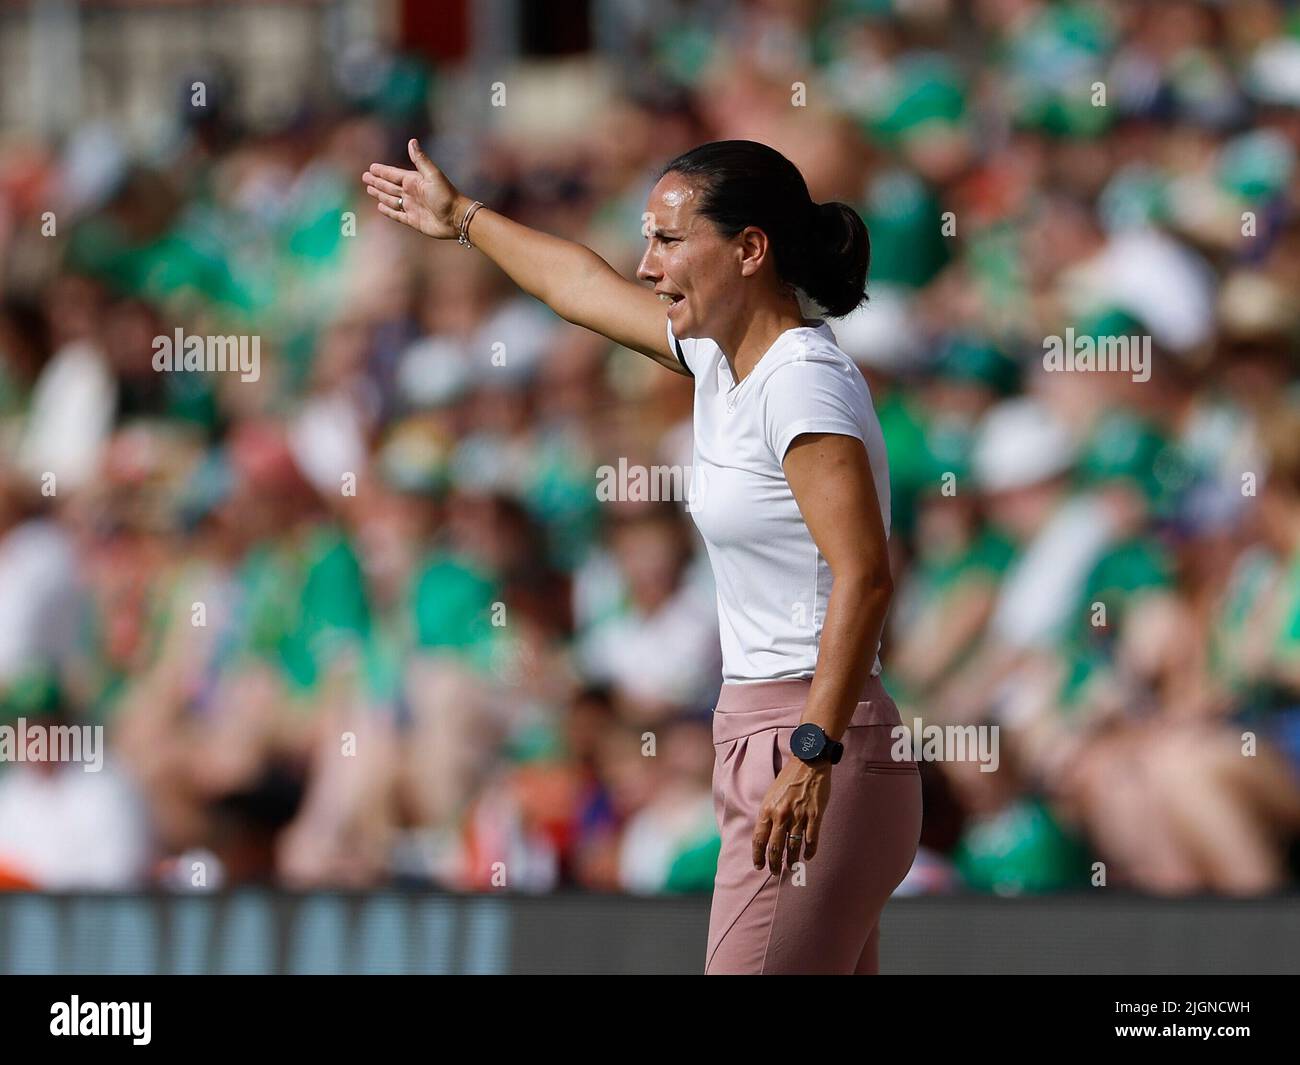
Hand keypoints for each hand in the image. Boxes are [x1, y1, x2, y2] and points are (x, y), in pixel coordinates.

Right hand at [362, 138, 467, 239]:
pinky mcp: (413, 220)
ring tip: (369, 190)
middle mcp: (411, 193)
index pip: (393, 174)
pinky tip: (380, 206)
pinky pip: (397, 214)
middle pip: (389, 186)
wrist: (456, 218)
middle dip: (377, 182)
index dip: (382, 171)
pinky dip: (388, 210)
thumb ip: (420, 160)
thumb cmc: (446, 195)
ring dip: (380, 194)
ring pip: (391, 199)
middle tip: (365, 177)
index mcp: (414, 181)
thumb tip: (412, 141)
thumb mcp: (432, 175)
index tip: (371, 167)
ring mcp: (411, 207)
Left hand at [752, 754, 832, 875]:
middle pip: (775, 848)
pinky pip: (811, 840)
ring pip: (793, 847)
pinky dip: (809, 851)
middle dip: (774, 863)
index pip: (759, 839)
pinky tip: (808, 856)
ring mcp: (799, 816)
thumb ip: (768, 814)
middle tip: (775, 872)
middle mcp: (781, 815)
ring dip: (791, 860)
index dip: (758, 856)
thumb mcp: (771, 795)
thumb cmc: (788, 779)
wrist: (808, 762)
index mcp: (768, 809)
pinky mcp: (815, 815)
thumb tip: (765, 834)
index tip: (758, 866)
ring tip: (790, 867)